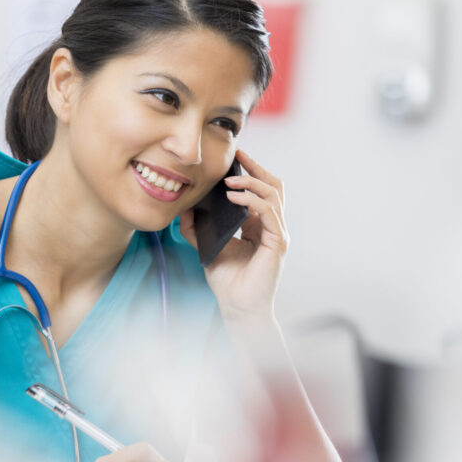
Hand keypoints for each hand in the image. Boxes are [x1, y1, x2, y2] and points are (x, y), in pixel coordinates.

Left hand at [178, 148, 288, 320]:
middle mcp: (272, 226)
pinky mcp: (277, 242)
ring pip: (274, 195)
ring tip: (229, 179)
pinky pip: (269, 212)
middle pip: (274, 186)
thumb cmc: (226, 280)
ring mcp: (277, 233)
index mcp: (259, 225)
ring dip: (252, 182)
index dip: (250, 172)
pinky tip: (233, 196)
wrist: (236, 307)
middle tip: (239, 155)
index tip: (235, 157)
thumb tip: (183, 208)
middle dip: (256, 168)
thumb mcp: (206, 247)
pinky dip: (252, 200)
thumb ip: (196, 228)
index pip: (261, 190)